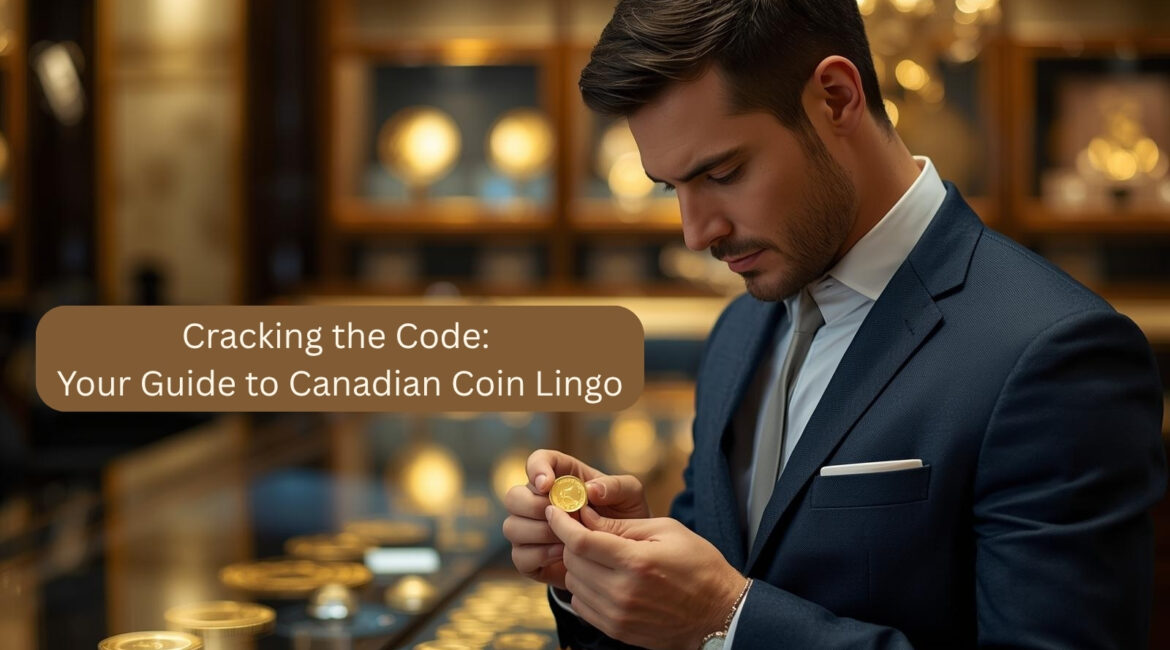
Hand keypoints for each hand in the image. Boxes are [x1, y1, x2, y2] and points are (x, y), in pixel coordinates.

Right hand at [503, 449, 649, 589]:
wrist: (621, 556)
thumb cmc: (624, 518)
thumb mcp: (630, 496)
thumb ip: (615, 486)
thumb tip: (590, 490)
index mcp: (561, 476)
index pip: (537, 461)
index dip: (537, 470)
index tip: (547, 485)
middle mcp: (538, 500)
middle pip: (513, 496)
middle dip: (532, 507)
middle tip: (561, 516)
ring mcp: (529, 529)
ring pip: (512, 526)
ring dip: (539, 533)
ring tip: (568, 539)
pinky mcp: (529, 557)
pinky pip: (519, 556)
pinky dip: (540, 556)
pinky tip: (564, 555)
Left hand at [546, 505, 746, 648]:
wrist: (718, 613)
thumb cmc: (698, 565)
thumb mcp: (666, 531)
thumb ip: (622, 526)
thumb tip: (585, 516)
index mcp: (636, 562)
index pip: (581, 541)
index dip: (561, 523)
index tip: (553, 510)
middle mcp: (623, 592)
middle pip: (572, 561)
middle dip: (571, 540)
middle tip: (583, 529)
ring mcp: (618, 615)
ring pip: (573, 583)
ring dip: (577, 565)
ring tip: (598, 555)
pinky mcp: (617, 630)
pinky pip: (582, 605)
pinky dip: (584, 588)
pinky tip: (602, 577)